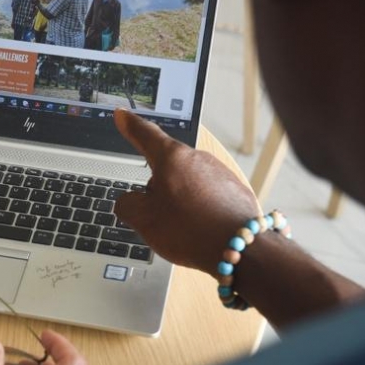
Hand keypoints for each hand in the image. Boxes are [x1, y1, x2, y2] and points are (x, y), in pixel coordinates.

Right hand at [113, 109, 259, 275]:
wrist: (242, 249)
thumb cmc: (190, 230)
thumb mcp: (144, 220)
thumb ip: (127, 204)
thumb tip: (128, 200)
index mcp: (171, 158)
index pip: (145, 134)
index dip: (130, 125)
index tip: (122, 115)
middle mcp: (197, 159)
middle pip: (166, 167)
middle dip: (157, 188)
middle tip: (156, 217)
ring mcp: (219, 173)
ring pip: (187, 183)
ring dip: (179, 201)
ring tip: (182, 230)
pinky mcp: (234, 190)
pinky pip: (207, 196)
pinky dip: (199, 210)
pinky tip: (200, 230)